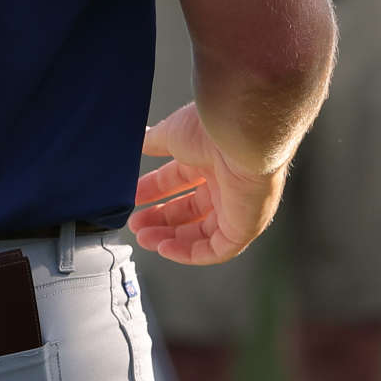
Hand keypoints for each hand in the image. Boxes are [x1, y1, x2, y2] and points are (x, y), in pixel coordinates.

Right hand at [130, 102, 285, 265]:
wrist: (241, 134)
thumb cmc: (212, 127)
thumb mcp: (172, 133)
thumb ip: (155, 141)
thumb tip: (140, 142)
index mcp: (213, 157)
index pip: (181, 179)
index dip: (155, 190)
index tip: (133, 197)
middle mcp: (228, 182)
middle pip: (191, 210)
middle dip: (161, 219)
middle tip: (136, 224)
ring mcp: (238, 206)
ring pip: (202, 232)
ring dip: (171, 238)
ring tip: (144, 238)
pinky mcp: (246, 226)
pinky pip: (217, 249)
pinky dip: (190, 253)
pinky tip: (165, 249)